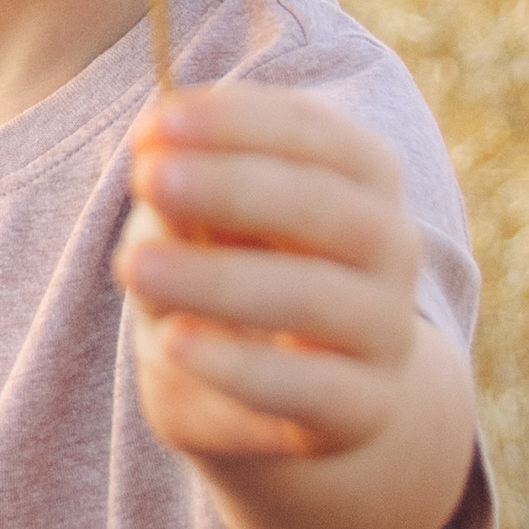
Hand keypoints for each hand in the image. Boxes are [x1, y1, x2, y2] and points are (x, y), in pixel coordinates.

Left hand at [116, 85, 422, 474]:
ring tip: (138, 266)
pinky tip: (178, 342)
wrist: (297, 398)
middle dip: (235, 186)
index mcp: (361, 177)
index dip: (239, 122)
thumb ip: (180, 193)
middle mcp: (391, 245)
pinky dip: (242, 365)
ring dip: (222, 279)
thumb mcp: (200, 227)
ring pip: (319, 298)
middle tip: (150, 178)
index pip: (315, 133)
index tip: (158, 120)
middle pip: (331, 208)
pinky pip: (313, 387)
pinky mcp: (365, 408)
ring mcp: (386, 330)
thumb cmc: (238, 276)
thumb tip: (150, 150)